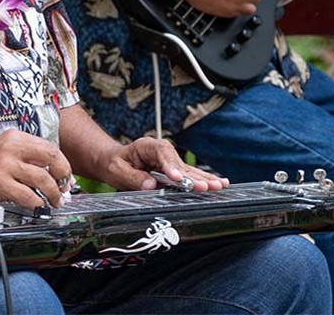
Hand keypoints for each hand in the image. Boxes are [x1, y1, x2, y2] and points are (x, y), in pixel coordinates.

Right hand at [0, 130, 73, 209]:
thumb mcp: (1, 152)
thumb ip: (23, 159)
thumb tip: (49, 175)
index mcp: (14, 137)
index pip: (49, 147)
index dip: (62, 164)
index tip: (65, 177)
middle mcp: (12, 146)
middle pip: (52, 156)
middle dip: (63, 175)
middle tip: (64, 189)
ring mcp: (5, 163)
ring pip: (43, 177)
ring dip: (53, 193)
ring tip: (54, 202)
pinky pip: (27, 195)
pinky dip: (37, 203)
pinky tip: (37, 207)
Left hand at [97, 137, 228, 192]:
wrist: (113, 161)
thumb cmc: (114, 163)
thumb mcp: (116, 170)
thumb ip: (132, 177)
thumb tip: (150, 185)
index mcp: (146, 146)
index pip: (162, 153)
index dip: (171, 166)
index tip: (178, 178)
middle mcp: (162, 151)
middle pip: (180, 163)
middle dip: (194, 176)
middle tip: (207, 187)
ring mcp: (169, 160)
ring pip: (189, 170)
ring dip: (204, 178)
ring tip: (219, 186)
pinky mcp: (174, 169)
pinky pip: (190, 175)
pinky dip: (204, 179)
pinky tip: (220, 183)